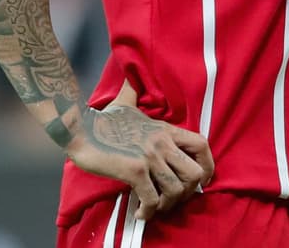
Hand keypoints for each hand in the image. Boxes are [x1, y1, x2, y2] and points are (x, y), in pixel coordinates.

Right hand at [66, 81, 213, 220]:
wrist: (81, 129)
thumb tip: (129, 75)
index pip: (202, 144)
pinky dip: (149, 211)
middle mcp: (162, 143)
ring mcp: (149, 157)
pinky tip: (140, 213)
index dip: (208, 165)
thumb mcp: (125, 102)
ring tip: (155, 208)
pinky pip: (152, 199)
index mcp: (165, 130)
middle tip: (173, 199)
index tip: (202, 181)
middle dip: (188, 192)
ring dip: (167, 205)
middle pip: (195, 173)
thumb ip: (133, 92)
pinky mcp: (135, 171)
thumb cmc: (103, 119)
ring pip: (176, 190)